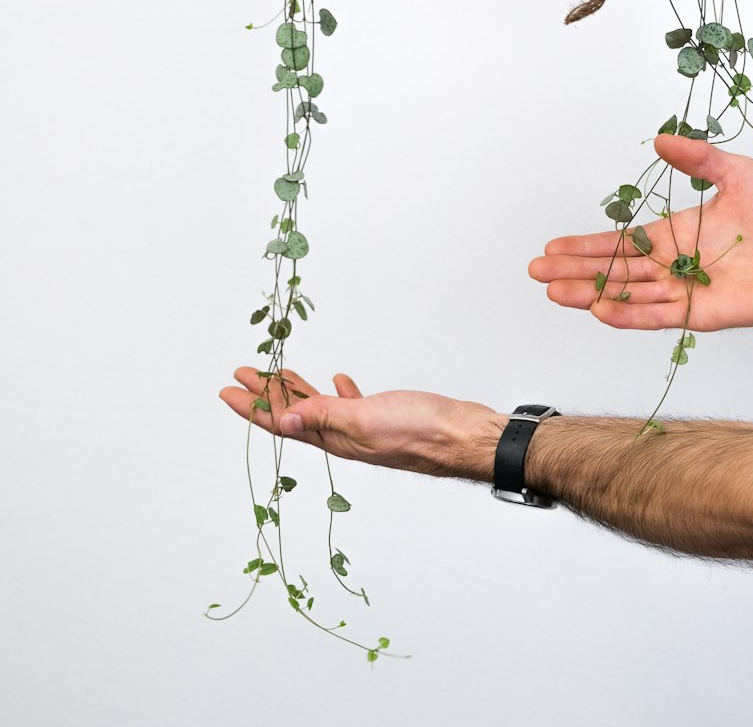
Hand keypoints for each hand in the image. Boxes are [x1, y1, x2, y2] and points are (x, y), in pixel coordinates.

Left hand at [219, 367, 503, 479]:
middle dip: (266, 395)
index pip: (282, 423)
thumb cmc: (421, 431)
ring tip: (277, 373)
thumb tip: (283, 421)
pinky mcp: (384, 417)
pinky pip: (350, 404)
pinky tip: (338, 380)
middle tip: (242, 374)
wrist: (463, 436)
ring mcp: (364, 427)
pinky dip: (337, 392)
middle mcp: (344, 436)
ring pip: (319, 408)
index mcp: (335, 439)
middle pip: (294, 415)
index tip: (228, 389)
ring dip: (296, 390)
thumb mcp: (364, 420)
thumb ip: (324, 417)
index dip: (252, 406)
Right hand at [528, 134, 752, 331]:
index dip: (585, 245)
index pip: (619, 244)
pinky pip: (658, 315)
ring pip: (627, 294)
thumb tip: (661, 139)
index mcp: (672, 237)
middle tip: (538, 271)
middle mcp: (671, 267)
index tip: (554, 245)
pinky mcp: (700, 314)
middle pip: (613, 271)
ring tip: (556, 292)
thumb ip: (697, 157)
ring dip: (591, 294)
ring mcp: (683, 293)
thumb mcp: (735, 171)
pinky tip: (601, 310)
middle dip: (574, 271)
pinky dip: (629, 314)